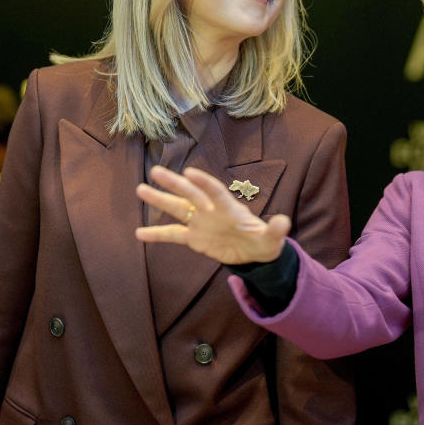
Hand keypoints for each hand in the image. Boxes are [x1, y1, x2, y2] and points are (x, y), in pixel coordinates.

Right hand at [135, 165, 288, 263]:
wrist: (254, 253)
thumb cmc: (264, 241)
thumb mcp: (272, 239)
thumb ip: (275, 230)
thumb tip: (284, 222)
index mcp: (230, 209)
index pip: (216, 193)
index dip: (204, 183)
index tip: (190, 172)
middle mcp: (212, 211)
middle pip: (191, 194)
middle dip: (175, 184)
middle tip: (156, 171)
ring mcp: (201, 223)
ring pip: (177, 209)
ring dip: (160, 200)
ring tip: (141, 189)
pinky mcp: (194, 238)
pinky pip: (173, 235)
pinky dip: (157, 234)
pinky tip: (139, 233)